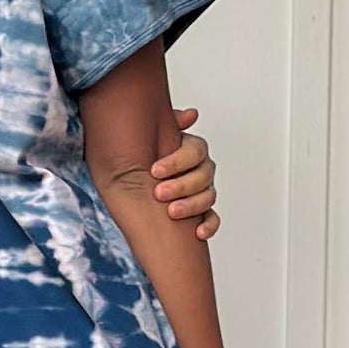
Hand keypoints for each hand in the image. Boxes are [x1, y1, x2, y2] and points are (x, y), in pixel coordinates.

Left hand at [150, 106, 218, 238]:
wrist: (135, 179)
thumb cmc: (146, 155)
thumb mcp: (151, 135)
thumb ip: (169, 123)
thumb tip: (191, 114)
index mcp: (192, 150)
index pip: (195, 152)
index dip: (176, 161)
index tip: (154, 170)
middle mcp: (201, 169)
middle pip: (203, 176)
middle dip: (180, 185)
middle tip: (158, 193)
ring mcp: (203, 191)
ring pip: (208, 197)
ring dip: (191, 205)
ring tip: (171, 212)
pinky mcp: (202, 212)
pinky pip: (212, 219)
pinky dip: (209, 226)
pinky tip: (198, 232)